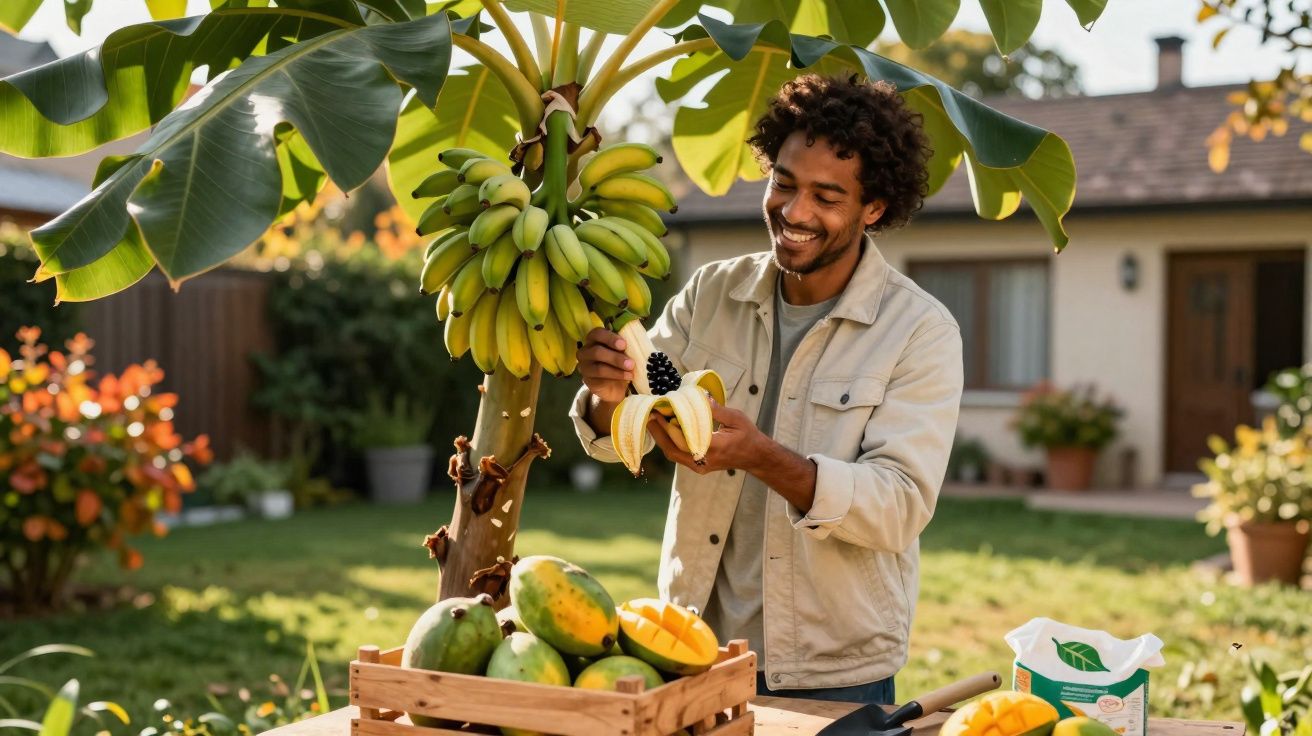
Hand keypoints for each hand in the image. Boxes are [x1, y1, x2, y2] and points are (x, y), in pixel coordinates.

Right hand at [577, 327, 633, 404]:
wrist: (617, 386)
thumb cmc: (621, 363)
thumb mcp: (625, 352)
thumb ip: (627, 347)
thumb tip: (638, 343)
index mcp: (595, 339)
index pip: (597, 333)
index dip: (610, 338)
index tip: (624, 344)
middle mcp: (586, 351)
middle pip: (597, 351)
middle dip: (615, 357)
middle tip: (631, 363)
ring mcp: (585, 367)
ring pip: (599, 368)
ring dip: (617, 370)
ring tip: (631, 372)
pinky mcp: (588, 380)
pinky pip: (600, 379)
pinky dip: (615, 378)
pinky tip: (626, 378)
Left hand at [647, 399, 765, 474]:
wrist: (755, 456)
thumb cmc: (747, 435)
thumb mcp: (736, 418)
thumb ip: (717, 410)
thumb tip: (701, 396)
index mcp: (714, 447)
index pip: (684, 439)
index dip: (668, 427)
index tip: (658, 412)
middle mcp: (704, 460)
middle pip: (673, 450)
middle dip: (658, 433)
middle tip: (649, 415)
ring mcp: (700, 467)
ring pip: (674, 454)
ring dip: (662, 438)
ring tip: (654, 421)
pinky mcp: (698, 467)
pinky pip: (679, 456)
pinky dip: (670, 443)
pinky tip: (665, 430)